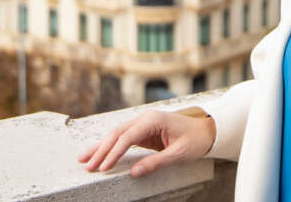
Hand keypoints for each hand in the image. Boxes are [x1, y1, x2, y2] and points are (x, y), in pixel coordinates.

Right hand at [77, 109, 216, 177]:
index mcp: (153, 120)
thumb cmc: (195, 139)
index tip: (103, 167)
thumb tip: (134, 173)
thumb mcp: (178, 153)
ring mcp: (142, 123)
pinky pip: (123, 139)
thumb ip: (156, 162)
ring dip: (101, 147)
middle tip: (87, 165)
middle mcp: (144, 118)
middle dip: (101, 150)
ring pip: (116, 135)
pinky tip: (99, 154)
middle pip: (117, 134)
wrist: (206, 129)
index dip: (114, 153)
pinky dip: (110, 147)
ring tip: (84, 159)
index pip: (127, 137)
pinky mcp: (143, 131)